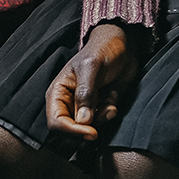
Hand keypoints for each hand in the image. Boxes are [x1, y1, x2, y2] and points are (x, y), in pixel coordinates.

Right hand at [46, 23, 139, 140]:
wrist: (122, 46)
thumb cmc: (102, 50)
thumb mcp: (92, 67)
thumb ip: (86, 94)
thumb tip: (82, 121)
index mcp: (58, 92)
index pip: (55, 123)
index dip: (72, 131)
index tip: (92, 132)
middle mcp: (67, 103)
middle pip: (70, 131)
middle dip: (89, 126)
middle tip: (104, 111)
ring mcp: (83, 106)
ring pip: (88, 128)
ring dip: (102, 118)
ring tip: (110, 100)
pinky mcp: (98, 107)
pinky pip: (101, 121)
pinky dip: (109, 113)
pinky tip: (113, 98)